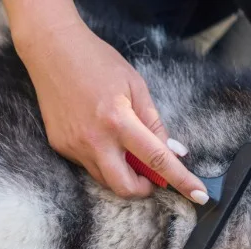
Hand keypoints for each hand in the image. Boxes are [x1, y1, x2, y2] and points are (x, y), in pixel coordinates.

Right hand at [14, 18, 207, 202]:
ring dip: (122, 174)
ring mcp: (74, 147)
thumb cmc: (97, 62)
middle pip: (125, 188)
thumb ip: (154, 124)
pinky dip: (102, 159)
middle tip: (150, 176)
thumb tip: (173, 152)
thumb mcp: (136, 86)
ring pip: (105, 180)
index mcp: (119, 121)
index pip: (157, 160)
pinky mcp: (61, 147)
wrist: (51, 50)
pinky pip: (88, 166)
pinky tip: (99, 135)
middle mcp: (95, 140)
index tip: (198, 195)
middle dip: (143, 189)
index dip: (180, 180)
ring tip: (124, 148)